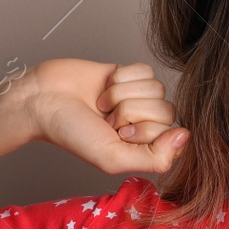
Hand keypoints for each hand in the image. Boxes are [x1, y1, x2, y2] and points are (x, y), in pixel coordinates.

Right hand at [28, 58, 189, 174]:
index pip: (173, 136)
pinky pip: (146, 70)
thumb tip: (186, 136)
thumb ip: (154, 158)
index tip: (120, 135)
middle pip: (166, 110)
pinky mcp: (129, 74)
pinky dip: (122, 77)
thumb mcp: (113, 158)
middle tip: (107, 120)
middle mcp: (144, 123)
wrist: (42, 100)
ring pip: (157, 88)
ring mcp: (138, 97)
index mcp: (144, 147)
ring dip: (123, 94)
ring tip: (101, 105)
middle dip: (132, 112)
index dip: (146, 132)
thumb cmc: (72, 133)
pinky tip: (103, 87)